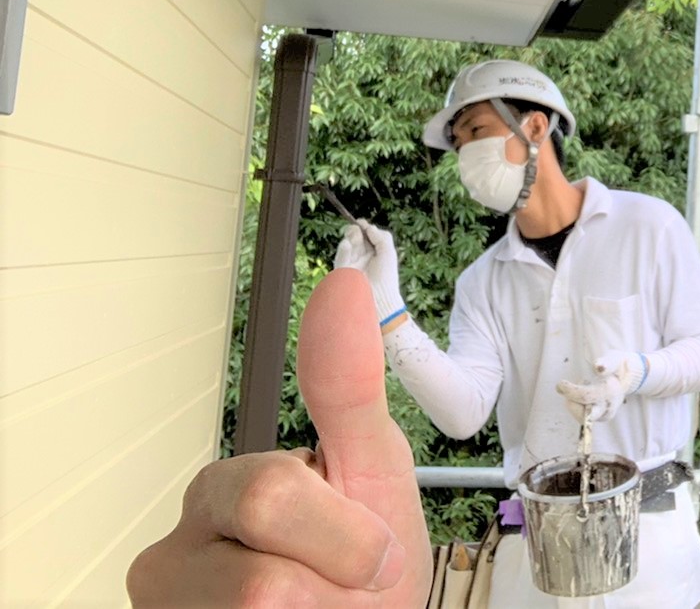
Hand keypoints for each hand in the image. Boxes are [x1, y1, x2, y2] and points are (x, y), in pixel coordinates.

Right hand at [126, 270, 432, 605]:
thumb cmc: (367, 564)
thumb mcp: (373, 470)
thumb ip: (348, 389)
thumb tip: (340, 283)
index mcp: (221, 491)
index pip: (273, 496)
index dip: (346, 537)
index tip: (372, 554)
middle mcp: (172, 553)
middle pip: (261, 568)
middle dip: (337, 575)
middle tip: (351, 585)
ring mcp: (167, 606)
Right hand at [334, 220, 405, 322]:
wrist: (379, 297)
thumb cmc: (387, 276)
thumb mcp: (388, 252)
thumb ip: (381, 236)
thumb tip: (368, 226)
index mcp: (375, 252)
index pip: (366, 236)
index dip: (363, 228)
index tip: (360, 222)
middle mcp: (363, 257)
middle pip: (355, 238)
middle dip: (355, 232)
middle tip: (357, 231)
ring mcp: (352, 264)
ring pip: (347, 246)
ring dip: (350, 239)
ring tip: (353, 238)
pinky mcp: (343, 272)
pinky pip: (340, 258)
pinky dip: (343, 250)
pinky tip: (346, 244)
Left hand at [556, 350, 647, 423]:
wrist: (627, 378)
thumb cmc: (616, 366)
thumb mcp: (613, 360)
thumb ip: (607, 363)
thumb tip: (599, 367)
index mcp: (610, 391)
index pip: (585, 396)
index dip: (570, 391)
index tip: (560, 384)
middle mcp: (608, 407)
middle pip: (583, 415)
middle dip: (571, 404)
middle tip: (564, 389)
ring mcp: (605, 415)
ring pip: (582, 417)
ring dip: (574, 404)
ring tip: (580, 389)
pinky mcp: (601, 418)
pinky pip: (584, 417)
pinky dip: (578, 407)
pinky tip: (582, 397)